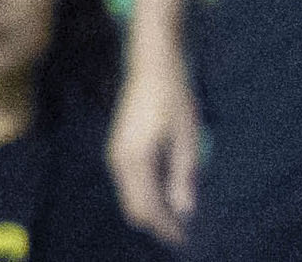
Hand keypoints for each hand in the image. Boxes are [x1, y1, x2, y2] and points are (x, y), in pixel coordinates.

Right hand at [110, 46, 204, 243]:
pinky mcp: (119, 145)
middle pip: (133, 206)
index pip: (146, 208)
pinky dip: (145, 193)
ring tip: (176, 215)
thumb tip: (183, 212)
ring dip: (150, 208)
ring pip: (129, 195)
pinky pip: (128, 182)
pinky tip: (164, 191)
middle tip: (182, 231)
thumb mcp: (185, 139)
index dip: (166, 228)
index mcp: (134, 159)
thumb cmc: (172, 98)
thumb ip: (182, 177)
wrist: (151, 63)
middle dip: (156, 222)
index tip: (186, 239)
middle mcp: (118, 159)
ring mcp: (115, 151)